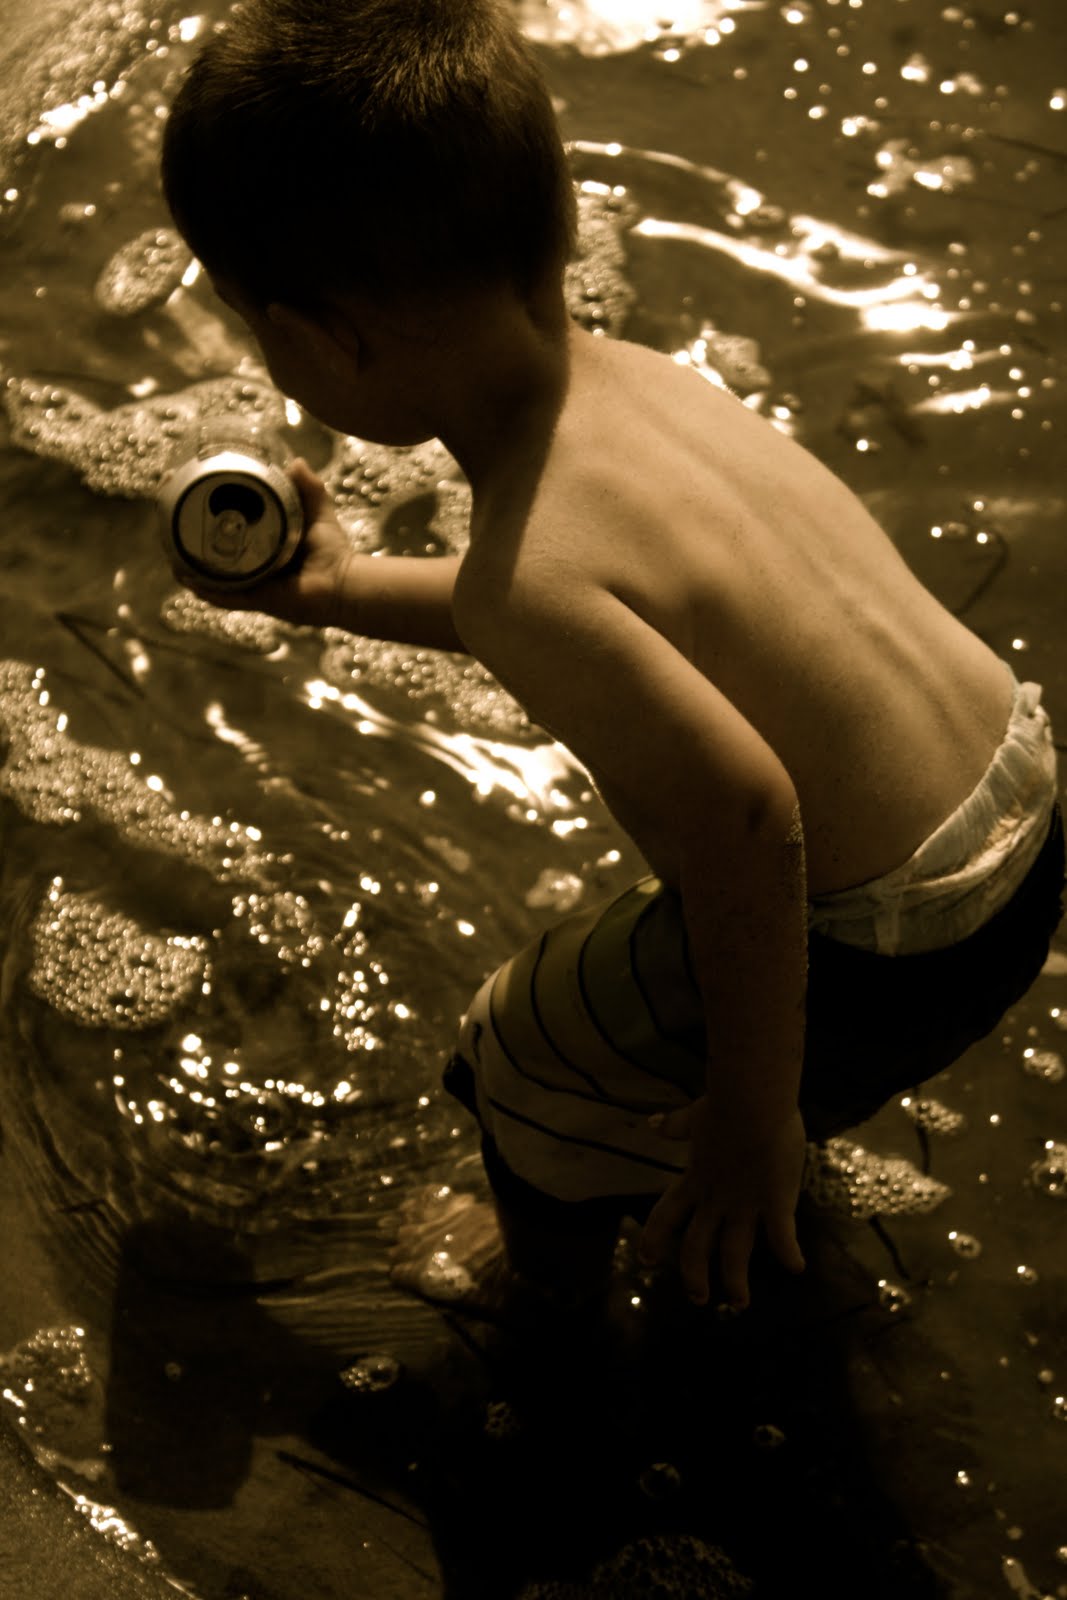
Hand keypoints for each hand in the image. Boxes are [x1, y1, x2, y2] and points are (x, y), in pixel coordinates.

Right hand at [174, 458, 352, 628]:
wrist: (344, 583)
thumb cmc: (332, 552)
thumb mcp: (317, 512)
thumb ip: (308, 487)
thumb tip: (295, 460)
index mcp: (258, 545)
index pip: (221, 529)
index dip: (198, 514)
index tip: (181, 491)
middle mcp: (249, 566)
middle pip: (205, 552)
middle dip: (182, 536)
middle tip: (166, 513)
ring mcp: (250, 585)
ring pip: (207, 576)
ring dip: (184, 563)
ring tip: (167, 543)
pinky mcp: (256, 600)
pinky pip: (223, 596)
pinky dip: (205, 588)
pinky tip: (186, 575)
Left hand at [637, 1096, 807, 1310]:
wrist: (753, 1100)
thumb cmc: (725, 1104)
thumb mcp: (695, 1116)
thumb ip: (676, 1126)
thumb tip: (652, 1123)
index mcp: (696, 1179)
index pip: (667, 1215)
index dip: (655, 1238)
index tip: (646, 1259)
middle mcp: (716, 1198)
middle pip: (697, 1245)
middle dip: (694, 1275)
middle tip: (698, 1299)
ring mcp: (745, 1203)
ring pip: (735, 1253)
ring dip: (735, 1281)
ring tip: (739, 1303)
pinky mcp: (775, 1201)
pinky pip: (782, 1235)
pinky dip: (789, 1253)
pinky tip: (797, 1268)